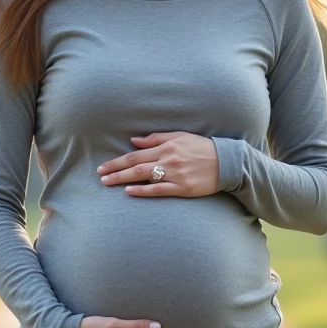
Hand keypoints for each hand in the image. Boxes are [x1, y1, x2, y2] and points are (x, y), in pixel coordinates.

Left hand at [97, 132, 218, 197]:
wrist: (226, 163)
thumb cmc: (202, 148)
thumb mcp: (180, 136)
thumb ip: (157, 138)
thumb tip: (134, 140)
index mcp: (167, 146)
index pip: (136, 154)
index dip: (117, 161)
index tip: (103, 167)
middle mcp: (169, 159)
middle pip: (136, 165)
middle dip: (115, 170)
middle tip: (100, 176)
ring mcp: (175, 174)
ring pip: (144, 177)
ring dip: (123, 180)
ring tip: (108, 183)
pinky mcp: (183, 188)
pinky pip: (159, 190)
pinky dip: (143, 190)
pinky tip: (130, 191)